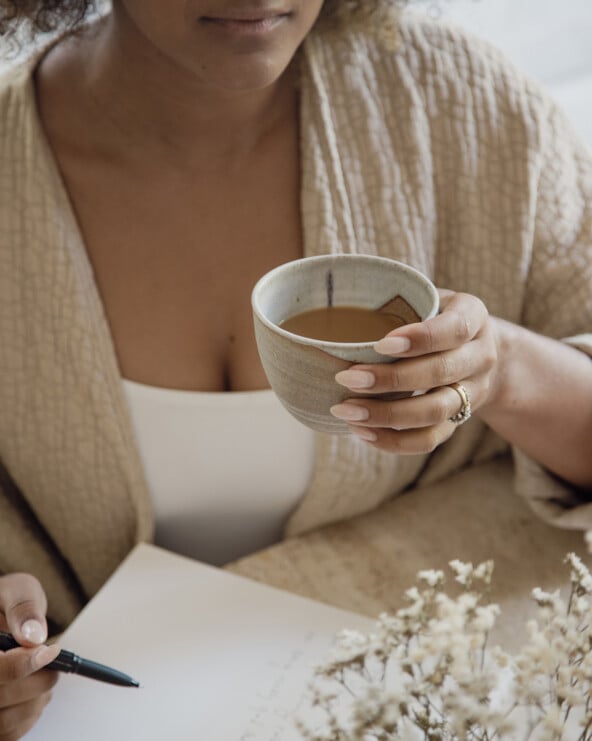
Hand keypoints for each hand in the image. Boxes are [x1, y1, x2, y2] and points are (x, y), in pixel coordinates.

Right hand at [0, 574, 59, 740]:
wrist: (3, 615)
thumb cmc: (7, 603)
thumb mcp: (16, 591)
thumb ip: (23, 608)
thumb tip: (34, 636)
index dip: (22, 665)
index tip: (50, 650)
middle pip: (0, 697)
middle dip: (36, 682)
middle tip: (54, 664)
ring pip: (3, 722)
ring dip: (35, 701)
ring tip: (47, 677)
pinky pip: (7, 734)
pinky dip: (28, 717)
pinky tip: (36, 695)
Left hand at [330, 290, 498, 453]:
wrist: (478, 350)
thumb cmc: (436, 316)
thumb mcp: (428, 298)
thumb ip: (398, 304)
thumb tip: (337, 312)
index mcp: (473, 316)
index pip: (453, 329)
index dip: (419, 339)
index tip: (380, 345)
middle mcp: (480, 356)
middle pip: (440, 373)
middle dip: (391, 380)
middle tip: (346, 378)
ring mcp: (472, 392)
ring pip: (436, 411)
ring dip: (388, 415)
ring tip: (347, 411)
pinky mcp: (459, 420)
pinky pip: (430, 439)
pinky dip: (395, 441)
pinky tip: (363, 432)